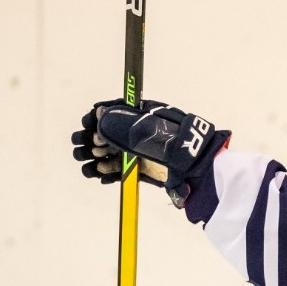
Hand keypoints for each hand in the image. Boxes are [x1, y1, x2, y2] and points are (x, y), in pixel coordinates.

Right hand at [70, 99, 230, 207]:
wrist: (198, 171)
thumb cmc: (178, 146)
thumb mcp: (148, 130)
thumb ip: (122, 123)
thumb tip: (98, 113)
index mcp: (142, 115)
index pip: (113, 111)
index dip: (97, 116)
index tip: (88, 124)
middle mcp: (138, 132)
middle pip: (106, 132)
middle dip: (93, 139)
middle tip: (89, 147)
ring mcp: (139, 151)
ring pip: (109, 152)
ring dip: (97, 157)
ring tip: (92, 164)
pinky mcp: (141, 170)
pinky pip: (119, 170)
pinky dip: (107, 173)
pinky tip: (99, 175)